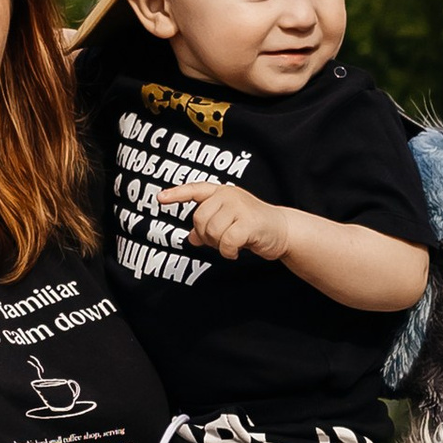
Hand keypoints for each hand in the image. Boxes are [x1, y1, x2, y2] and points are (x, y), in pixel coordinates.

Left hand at [163, 184, 295, 264]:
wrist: (283, 231)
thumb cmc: (254, 226)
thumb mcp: (229, 223)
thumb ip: (209, 226)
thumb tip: (190, 238)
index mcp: (222, 192)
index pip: (195, 190)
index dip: (177, 194)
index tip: (160, 198)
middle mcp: (229, 195)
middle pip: (199, 218)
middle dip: (206, 236)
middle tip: (219, 242)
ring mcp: (240, 206)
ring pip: (212, 231)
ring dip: (218, 245)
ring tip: (231, 245)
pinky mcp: (249, 222)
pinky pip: (226, 241)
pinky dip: (228, 252)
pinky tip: (235, 252)